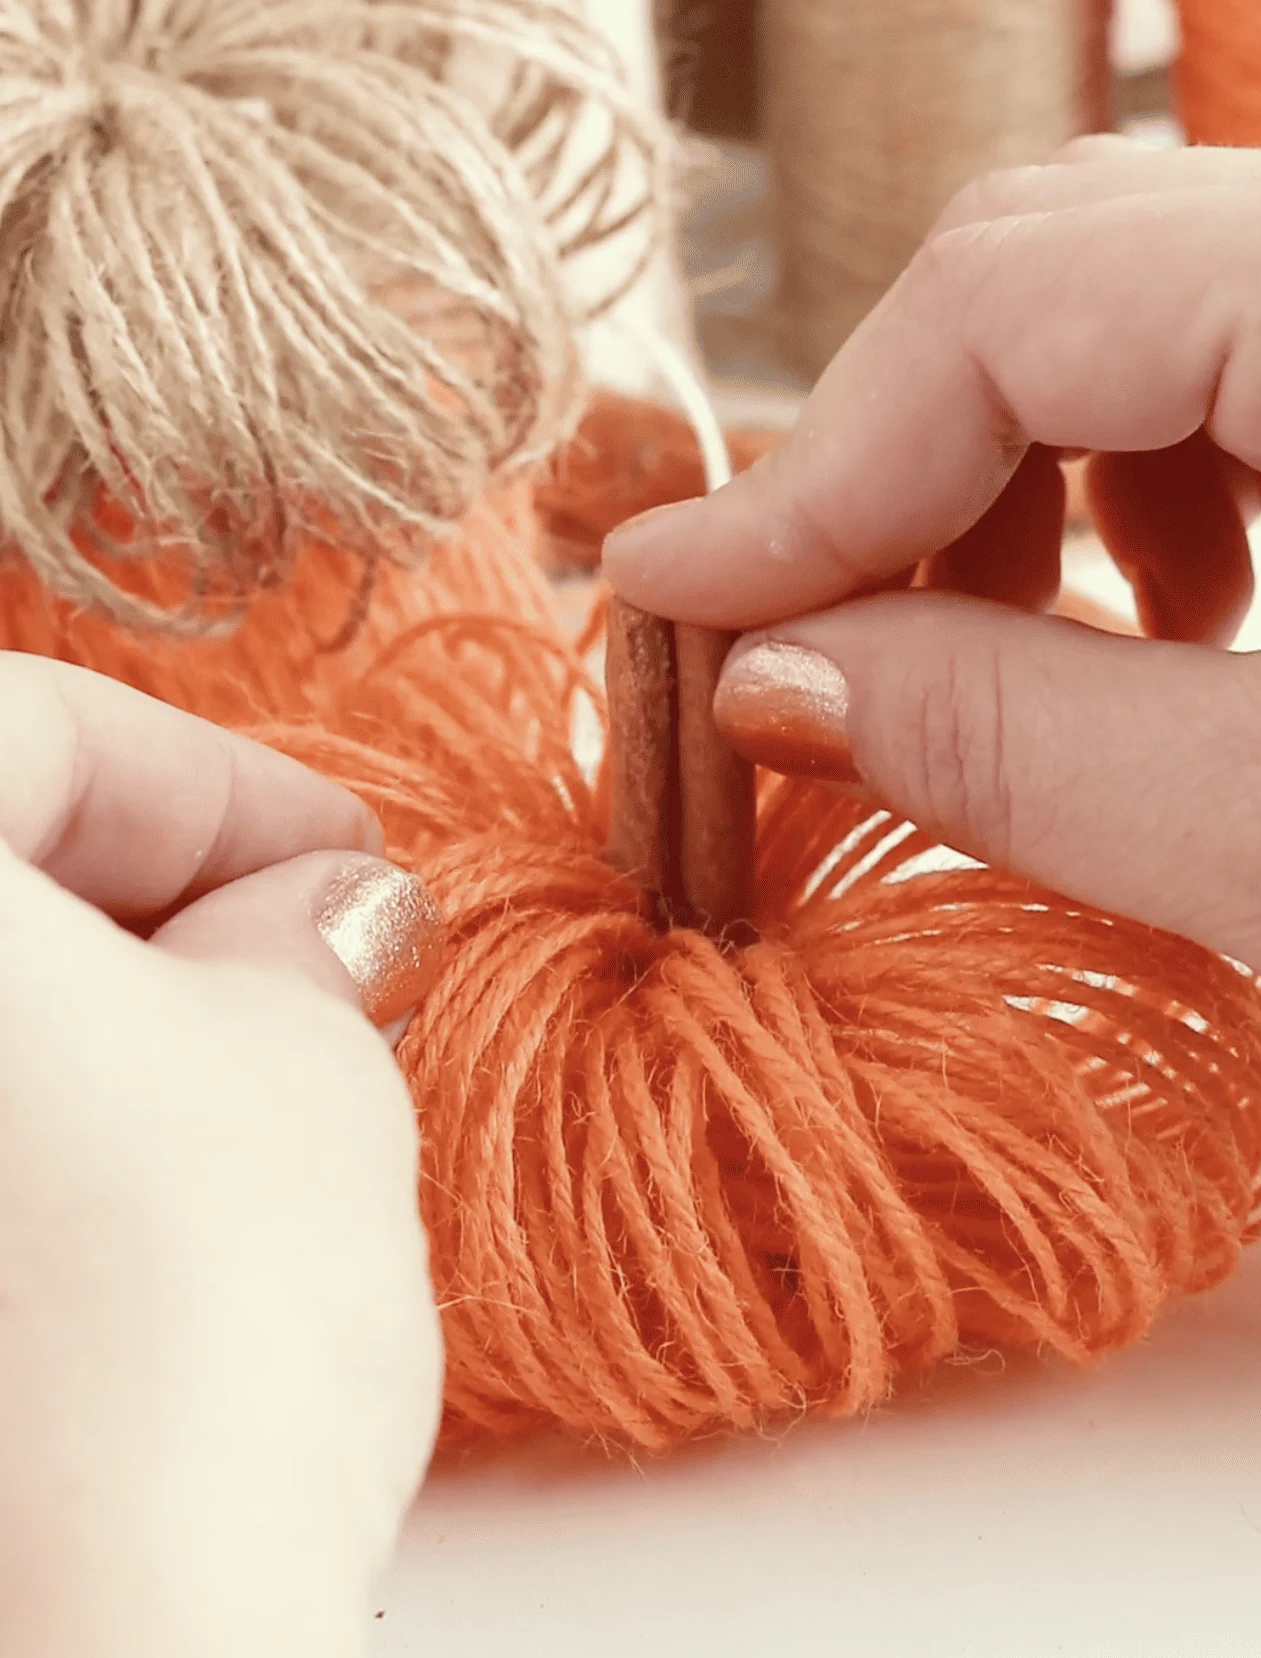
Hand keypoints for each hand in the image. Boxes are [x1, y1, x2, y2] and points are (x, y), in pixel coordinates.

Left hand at [0, 654, 442, 1657]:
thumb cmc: (184, 1339)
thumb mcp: (302, 1069)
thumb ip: (302, 943)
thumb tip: (317, 914)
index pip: (36, 729)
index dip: (226, 785)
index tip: (350, 863)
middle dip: (160, 903)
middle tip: (317, 965)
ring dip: (99, 1024)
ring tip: (250, 1084)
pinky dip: (25, 1138)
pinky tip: (141, 1188)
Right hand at [603, 137, 1260, 976]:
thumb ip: (1025, 746)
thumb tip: (769, 679)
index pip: (1007, 296)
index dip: (812, 467)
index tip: (679, 603)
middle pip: (1052, 260)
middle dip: (894, 467)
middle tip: (815, 644)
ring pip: (1139, 290)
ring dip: (1018, 469)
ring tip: (1020, 647)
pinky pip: (1237, 333)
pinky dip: (1145, 467)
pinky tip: (1174, 614)